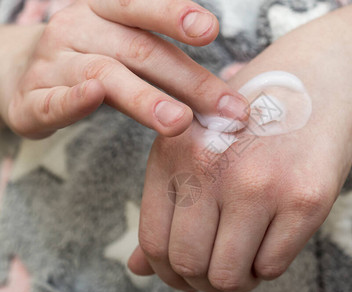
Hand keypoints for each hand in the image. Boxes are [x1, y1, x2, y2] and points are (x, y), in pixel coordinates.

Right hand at [0, 0, 247, 138]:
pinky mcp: (32, 98)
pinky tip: (92, 98)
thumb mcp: (129, 51)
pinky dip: (74, 100)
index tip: (209, 29)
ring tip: (179, 121)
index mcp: (106, 12)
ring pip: (104, 75)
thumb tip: (226, 101)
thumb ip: (171, 68)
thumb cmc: (93, 59)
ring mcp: (54, 63)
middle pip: (139, 50)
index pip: (141, 8)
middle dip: (188, 81)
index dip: (174, 15)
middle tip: (225, 108)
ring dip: (144, 98)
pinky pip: (53, 100)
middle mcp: (80, 29)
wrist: (25, 73)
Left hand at [128, 13, 351, 291]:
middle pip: (190, 265)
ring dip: (237, 277)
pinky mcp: (304, 199)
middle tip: (220, 269)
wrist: (319, 75)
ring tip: (247, 255)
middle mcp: (210, 167)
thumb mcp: (199, 142)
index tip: (187, 272)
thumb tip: (139, 267)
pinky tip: (273, 238)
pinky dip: (268, 264)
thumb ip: (168, 204)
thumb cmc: (253, 113)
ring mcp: (259, 184)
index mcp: (174, 151)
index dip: (167, 271)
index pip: (154, 242)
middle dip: (202, 281)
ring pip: (230, 275)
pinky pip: (273, 266)